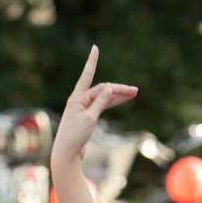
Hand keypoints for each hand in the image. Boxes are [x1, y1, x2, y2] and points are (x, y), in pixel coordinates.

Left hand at [51, 46, 137, 168]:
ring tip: (134, 94)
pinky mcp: (86, 116)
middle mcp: (79, 101)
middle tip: (135, 91)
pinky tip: (121, 100)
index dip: (92, 61)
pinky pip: (101, 105)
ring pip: (103, 97)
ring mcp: (83, 108)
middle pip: (102, 90)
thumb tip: (108, 88)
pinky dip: (111, 103)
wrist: (67, 154)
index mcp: (77, 98)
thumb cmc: (75, 136)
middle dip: (118, 89)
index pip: (87, 75)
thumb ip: (100, 102)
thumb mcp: (90, 118)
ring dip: (117, 95)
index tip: (95, 48)